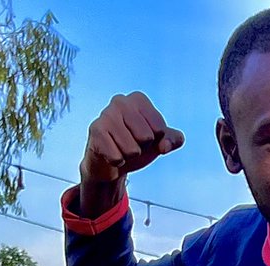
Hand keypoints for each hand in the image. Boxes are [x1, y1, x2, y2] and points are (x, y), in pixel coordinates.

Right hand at [79, 92, 183, 216]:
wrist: (112, 162)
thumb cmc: (137, 145)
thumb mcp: (160, 142)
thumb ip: (174, 140)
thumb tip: (165, 146)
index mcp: (139, 99)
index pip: (160, 129)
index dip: (156, 140)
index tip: (145, 137)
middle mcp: (121, 101)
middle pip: (146, 138)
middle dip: (142, 148)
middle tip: (131, 144)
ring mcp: (106, 114)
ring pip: (132, 149)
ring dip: (129, 156)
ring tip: (121, 149)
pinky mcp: (95, 131)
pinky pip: (117, 157)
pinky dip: (117, 162)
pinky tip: (111, 154)